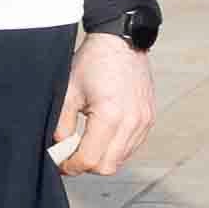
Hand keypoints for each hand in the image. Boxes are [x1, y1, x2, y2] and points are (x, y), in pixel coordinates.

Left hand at [52, 31, 156, 179]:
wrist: (121, 40)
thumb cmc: (93, 61)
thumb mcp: (68, 91)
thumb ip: (62, 125)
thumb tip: (59, 148)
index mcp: (110, 116)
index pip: (89, 160)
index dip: (70, 166)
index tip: (59, 162)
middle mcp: (132, 122)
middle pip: (106, 167)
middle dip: (86, 165)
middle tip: (71, 153)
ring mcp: (144, 121)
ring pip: (120, 159)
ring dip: (102, 157)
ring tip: (87, 141)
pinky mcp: (149, 118)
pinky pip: (131, 146)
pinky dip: (116, 148)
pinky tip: (104, 134)